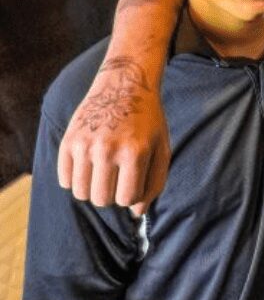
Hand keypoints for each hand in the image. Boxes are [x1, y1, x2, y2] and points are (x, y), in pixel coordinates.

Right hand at [58, 56, 169, 214]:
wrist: (124, 86)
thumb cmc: (148, 122)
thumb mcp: (162, 148)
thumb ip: (155, 183)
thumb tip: (136, 213)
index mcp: (135, 152)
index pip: (127, 199)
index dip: (131, 197)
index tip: (133, 183)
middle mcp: (107, 150)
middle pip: (101, 200)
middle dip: (111, 196)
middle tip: (118, 178)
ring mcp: (84, 145)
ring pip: (81, 193)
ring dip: (93, 189)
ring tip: (104, 173)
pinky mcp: (68, 141)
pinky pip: (65, 180)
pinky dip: (76, 179)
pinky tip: (89, 165)